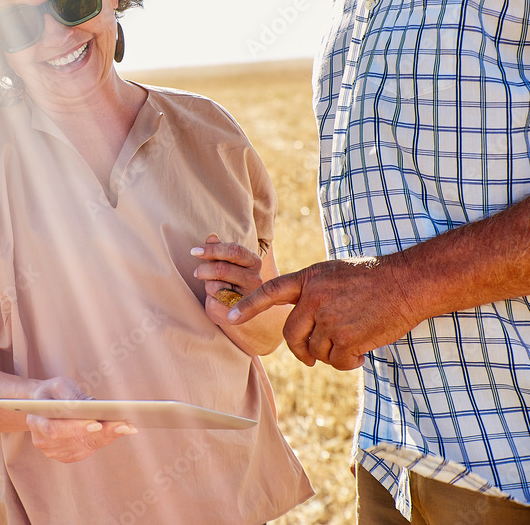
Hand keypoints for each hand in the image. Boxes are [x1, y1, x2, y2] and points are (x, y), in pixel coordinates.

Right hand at [25, 377, 136, 462]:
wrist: (44, 404)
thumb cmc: (53, 393)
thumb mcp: (59, 385)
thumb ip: (71, 395)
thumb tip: (90, 406)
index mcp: (35, 421)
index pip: (54, 429)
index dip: (75, 427)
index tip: (96, 422)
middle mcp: (42, 441)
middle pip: (74, 440)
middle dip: (100, 432)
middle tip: (122, 424)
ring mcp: (55, 451)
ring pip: (85, 446)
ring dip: (107, 436)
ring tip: (127, 426)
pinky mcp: (67, 455)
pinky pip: (89, 449)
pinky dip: (105, 439)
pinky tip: (120, 430)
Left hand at [192, 234, 263, 325]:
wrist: (236, 309)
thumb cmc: (228, 279)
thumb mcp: (225, 261)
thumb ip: (218, 249)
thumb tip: (211, 237)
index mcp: (253, 261)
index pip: (234, 250)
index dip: (212, 249)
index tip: (194, 251)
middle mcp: (255, 279)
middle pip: (222, 269)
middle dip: (204, 270)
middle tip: (196, 273)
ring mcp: (249, 298)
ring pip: (216, 287)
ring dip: (208, 286)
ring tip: (212, 287)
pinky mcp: (240, 315)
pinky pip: (214, 303)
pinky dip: (209, 300)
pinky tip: (215, 300)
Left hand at [226, 258, 419, 369]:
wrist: (408, 283)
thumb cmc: (374, 277)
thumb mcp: (334, 274)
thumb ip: (312, 292)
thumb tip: (299, 320)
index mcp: (309, 279)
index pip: (270, 291)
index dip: (248, 305)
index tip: (229, 318)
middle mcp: (314, 299)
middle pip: (291, 334)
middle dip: (299, 350)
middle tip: (309, 357)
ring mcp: (330, 319)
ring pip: (316, 350)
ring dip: (331, 354)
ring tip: (351, 343)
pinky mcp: (348, 339)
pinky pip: (338, 361)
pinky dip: (348, 362)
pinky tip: (361, 352)